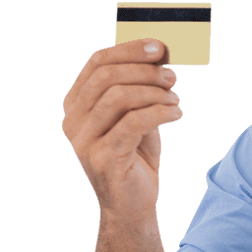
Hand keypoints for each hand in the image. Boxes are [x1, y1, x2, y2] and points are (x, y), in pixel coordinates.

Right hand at [61, 39, 182, 224]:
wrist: (132, 205)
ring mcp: (85, 140)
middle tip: (171, 77)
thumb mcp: (135, 116)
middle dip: (144, 70)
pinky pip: (133, 122)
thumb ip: (139, 90)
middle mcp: (74, 120)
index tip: (159, 47)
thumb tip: (160, 60)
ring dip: (155, 93)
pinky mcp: (104, 158)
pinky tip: (177, 114)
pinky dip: (160, 112)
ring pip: (119, 97)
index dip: (129, 50)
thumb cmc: (135, 157)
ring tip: (175, 100)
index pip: (96, 62)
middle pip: (106, 76)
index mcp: (76, 104)